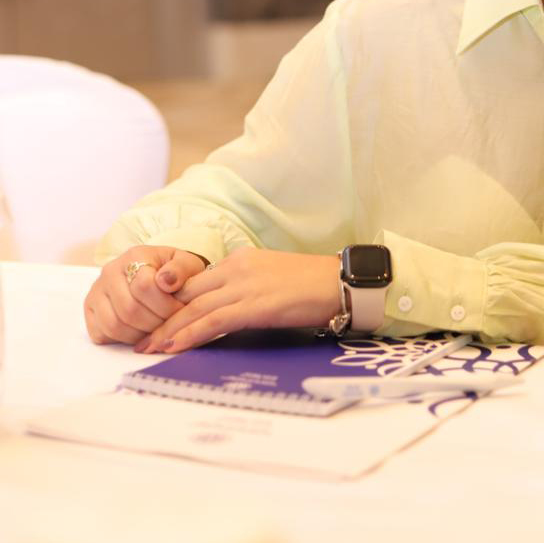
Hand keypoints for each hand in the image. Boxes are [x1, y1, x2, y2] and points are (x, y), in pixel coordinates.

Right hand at [84, 246, 205, 345]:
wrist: (160, 274)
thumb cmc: (175, 272)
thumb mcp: (186, 264)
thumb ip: (181, 269)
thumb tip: (166, 281)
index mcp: (134, 256)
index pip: (144, 286)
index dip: (166, 305)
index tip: (180, 310)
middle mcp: (110, 271)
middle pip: (129, 309)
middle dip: (155, 324)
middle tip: (171, 325)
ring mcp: (97, 291)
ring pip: (114, 325)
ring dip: (140, 335)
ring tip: (157, 330)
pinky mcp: (91, 310)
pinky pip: (102, 334)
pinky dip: (123, 340)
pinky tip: (141, 332)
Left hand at [135, 248, 339, 353]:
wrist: (339, 282)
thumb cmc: (310, 284)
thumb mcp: (269, 279)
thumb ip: (243, 289)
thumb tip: (223, 313)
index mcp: (238, 260)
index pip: (194, 282)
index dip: (169, 303)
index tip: (152, 320)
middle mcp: (236, 268)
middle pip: (187, 295)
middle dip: (160, 318)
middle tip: (139, 340)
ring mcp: (245, 285)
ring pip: (195, 308)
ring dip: (168, 330)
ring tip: (148, 349)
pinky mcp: (255, 304)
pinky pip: (214, 320)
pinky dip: (190, 334)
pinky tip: (175, 346)